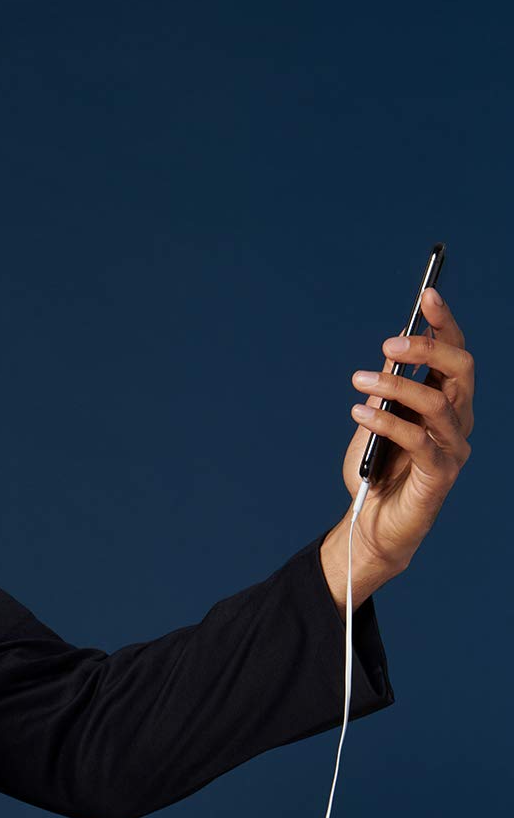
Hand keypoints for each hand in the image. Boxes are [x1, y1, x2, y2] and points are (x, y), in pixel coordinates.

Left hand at [324, 286, 473, 606]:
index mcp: (445, 403)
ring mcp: (452, 449)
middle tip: (388, 343)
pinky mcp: (439, 476)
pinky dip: (387, 420)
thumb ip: (387, 389)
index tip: (428, 294)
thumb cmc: (376, 469)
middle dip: (426, 349)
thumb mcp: (375, 419)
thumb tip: (389, 350)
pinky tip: (360, 412)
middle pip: (460, 371)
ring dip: (395, 386)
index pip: (455, 356)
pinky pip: (418, 440)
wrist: (370, 522)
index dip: (444, 324)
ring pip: (437, 403)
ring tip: (358, 380)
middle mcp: (457, 422)